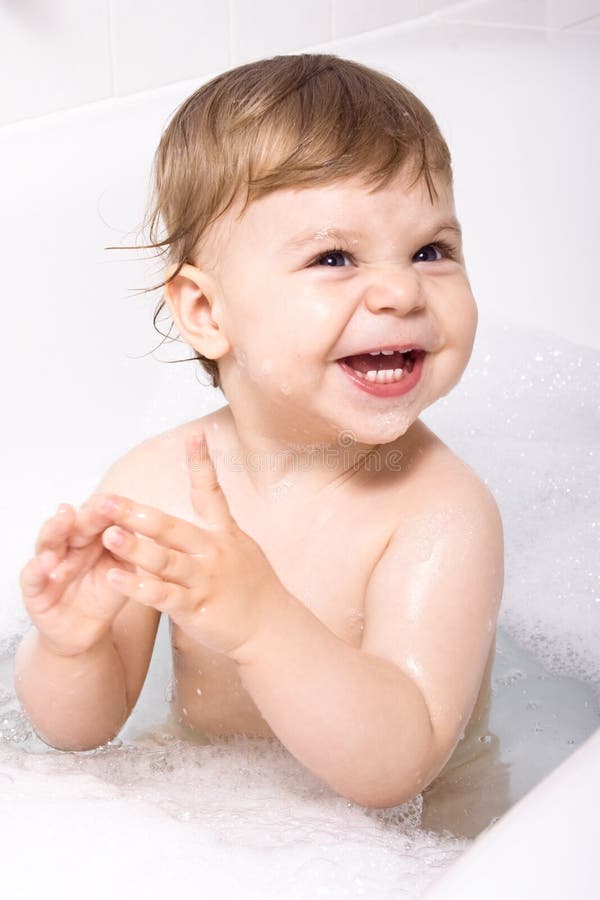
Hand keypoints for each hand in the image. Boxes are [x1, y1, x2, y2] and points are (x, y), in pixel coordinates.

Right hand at [19, 497, 136, 656]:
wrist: (88, 631)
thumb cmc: (106, 594)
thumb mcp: (124, 570)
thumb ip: (130, 550)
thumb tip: (144, 524)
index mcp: (91, 537)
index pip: (96, 516)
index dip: (106, 509)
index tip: (118, 501)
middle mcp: (68, 546)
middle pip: (73, 525)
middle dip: (85, 514)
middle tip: (97, 506)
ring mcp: (49, 565)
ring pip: (48, 541)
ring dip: (56, 528)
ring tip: (65, 517)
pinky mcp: (35, 590)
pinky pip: (32, 576)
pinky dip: (37, 567)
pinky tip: (46, 560)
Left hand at [99, 430, 283, 656]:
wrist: (272, 626)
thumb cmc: (250, 586)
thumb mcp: (238, 548)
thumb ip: (212, 530)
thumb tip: (196, 504)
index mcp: (223, 534)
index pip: (211, 492)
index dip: (203, 464)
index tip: (195, 436)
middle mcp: (213, 552)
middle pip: (171, 528)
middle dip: (136, 513)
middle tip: (106, 501)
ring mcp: (204, 580)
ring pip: (164, 561)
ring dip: (134, 548)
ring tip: (107, 536)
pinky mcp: (196, 607)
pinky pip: (162, 595)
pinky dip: (138, 587)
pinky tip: (115, 577)